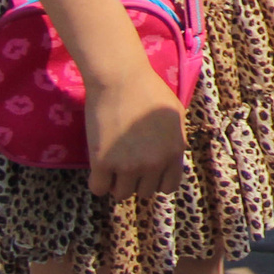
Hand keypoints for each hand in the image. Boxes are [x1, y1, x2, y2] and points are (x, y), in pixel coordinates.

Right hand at [83, 63, 186, 199]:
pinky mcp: (102, 163)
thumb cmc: (150, 91)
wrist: (120, 80)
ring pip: (121, 194)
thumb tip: (171, 158)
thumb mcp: (176, 115)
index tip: (147, 172)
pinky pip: (98, 189)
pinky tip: (99, 168)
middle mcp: (154, 163)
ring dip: (116, 183)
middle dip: (136, 181)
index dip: (156, 181)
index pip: (168, 187)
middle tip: (127, 164)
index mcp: (174, 152)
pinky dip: (98, 182)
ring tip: (113, 165)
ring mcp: (128, 165)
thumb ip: (176, 140)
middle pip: (143, 192)